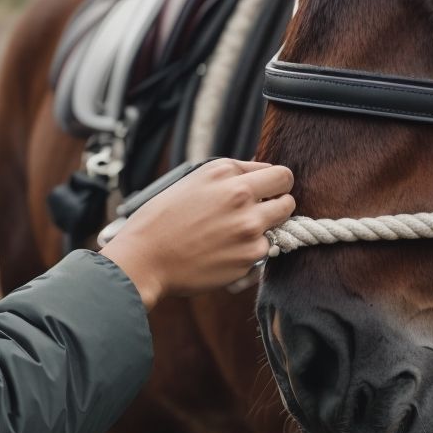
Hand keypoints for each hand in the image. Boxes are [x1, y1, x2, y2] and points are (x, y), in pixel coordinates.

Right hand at [101, 158, 294, 308]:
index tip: (263, 195)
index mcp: (225, 173)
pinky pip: (265, 252)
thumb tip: (262, 176)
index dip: (272, 186)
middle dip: (277, 205)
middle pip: (288, 197)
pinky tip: (226, 254)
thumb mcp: (192, 181)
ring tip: (237, 236)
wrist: (144, 259)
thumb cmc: (161, 220)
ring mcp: (249, 227)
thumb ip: (231, 175)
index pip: (278, 174)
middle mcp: (241, 195)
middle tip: (258, 214)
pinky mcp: (250, 257)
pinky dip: (251, 255)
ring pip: (282, 226)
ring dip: (266, 230)